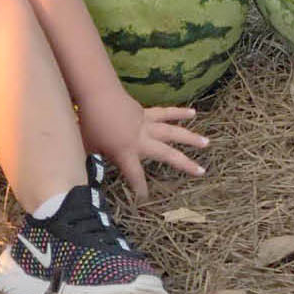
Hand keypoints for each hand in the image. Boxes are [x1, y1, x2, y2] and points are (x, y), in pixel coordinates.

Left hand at [77, 91, 207, 198]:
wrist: (97, 94)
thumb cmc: (89, 123)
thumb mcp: (88, 148)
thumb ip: (91, 162)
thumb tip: (87, 173)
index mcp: (126, 152)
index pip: (135, 175)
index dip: (140, 187)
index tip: (144, 199)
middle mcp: (141, 140)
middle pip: (166, 153)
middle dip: (184, 163)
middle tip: (202, 171)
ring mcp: (145, 124)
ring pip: (172, 131)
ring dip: (190, 137)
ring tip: (206, 142)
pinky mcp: (145, 112)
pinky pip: (165, 114)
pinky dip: (179, 113)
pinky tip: (192, 112)